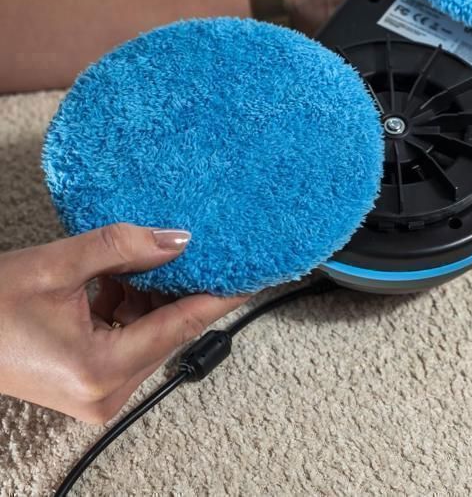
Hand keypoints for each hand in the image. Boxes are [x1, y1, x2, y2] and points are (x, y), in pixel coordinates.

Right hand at [0, 224, 245, 422]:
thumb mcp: (57, 265)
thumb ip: (121, 247)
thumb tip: (178, 240)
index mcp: (100, 369)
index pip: (181, 325)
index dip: (221, 296)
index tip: (253, 275)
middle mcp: (106, 391)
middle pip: (170, 329)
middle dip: (184, 286)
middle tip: (204, 249)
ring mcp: (100, 391)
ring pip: (154, 332)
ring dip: (156, 294)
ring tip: (150, 258)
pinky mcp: (94, 381)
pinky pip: (134, 338)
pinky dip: (136, 306)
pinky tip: (124, 278)